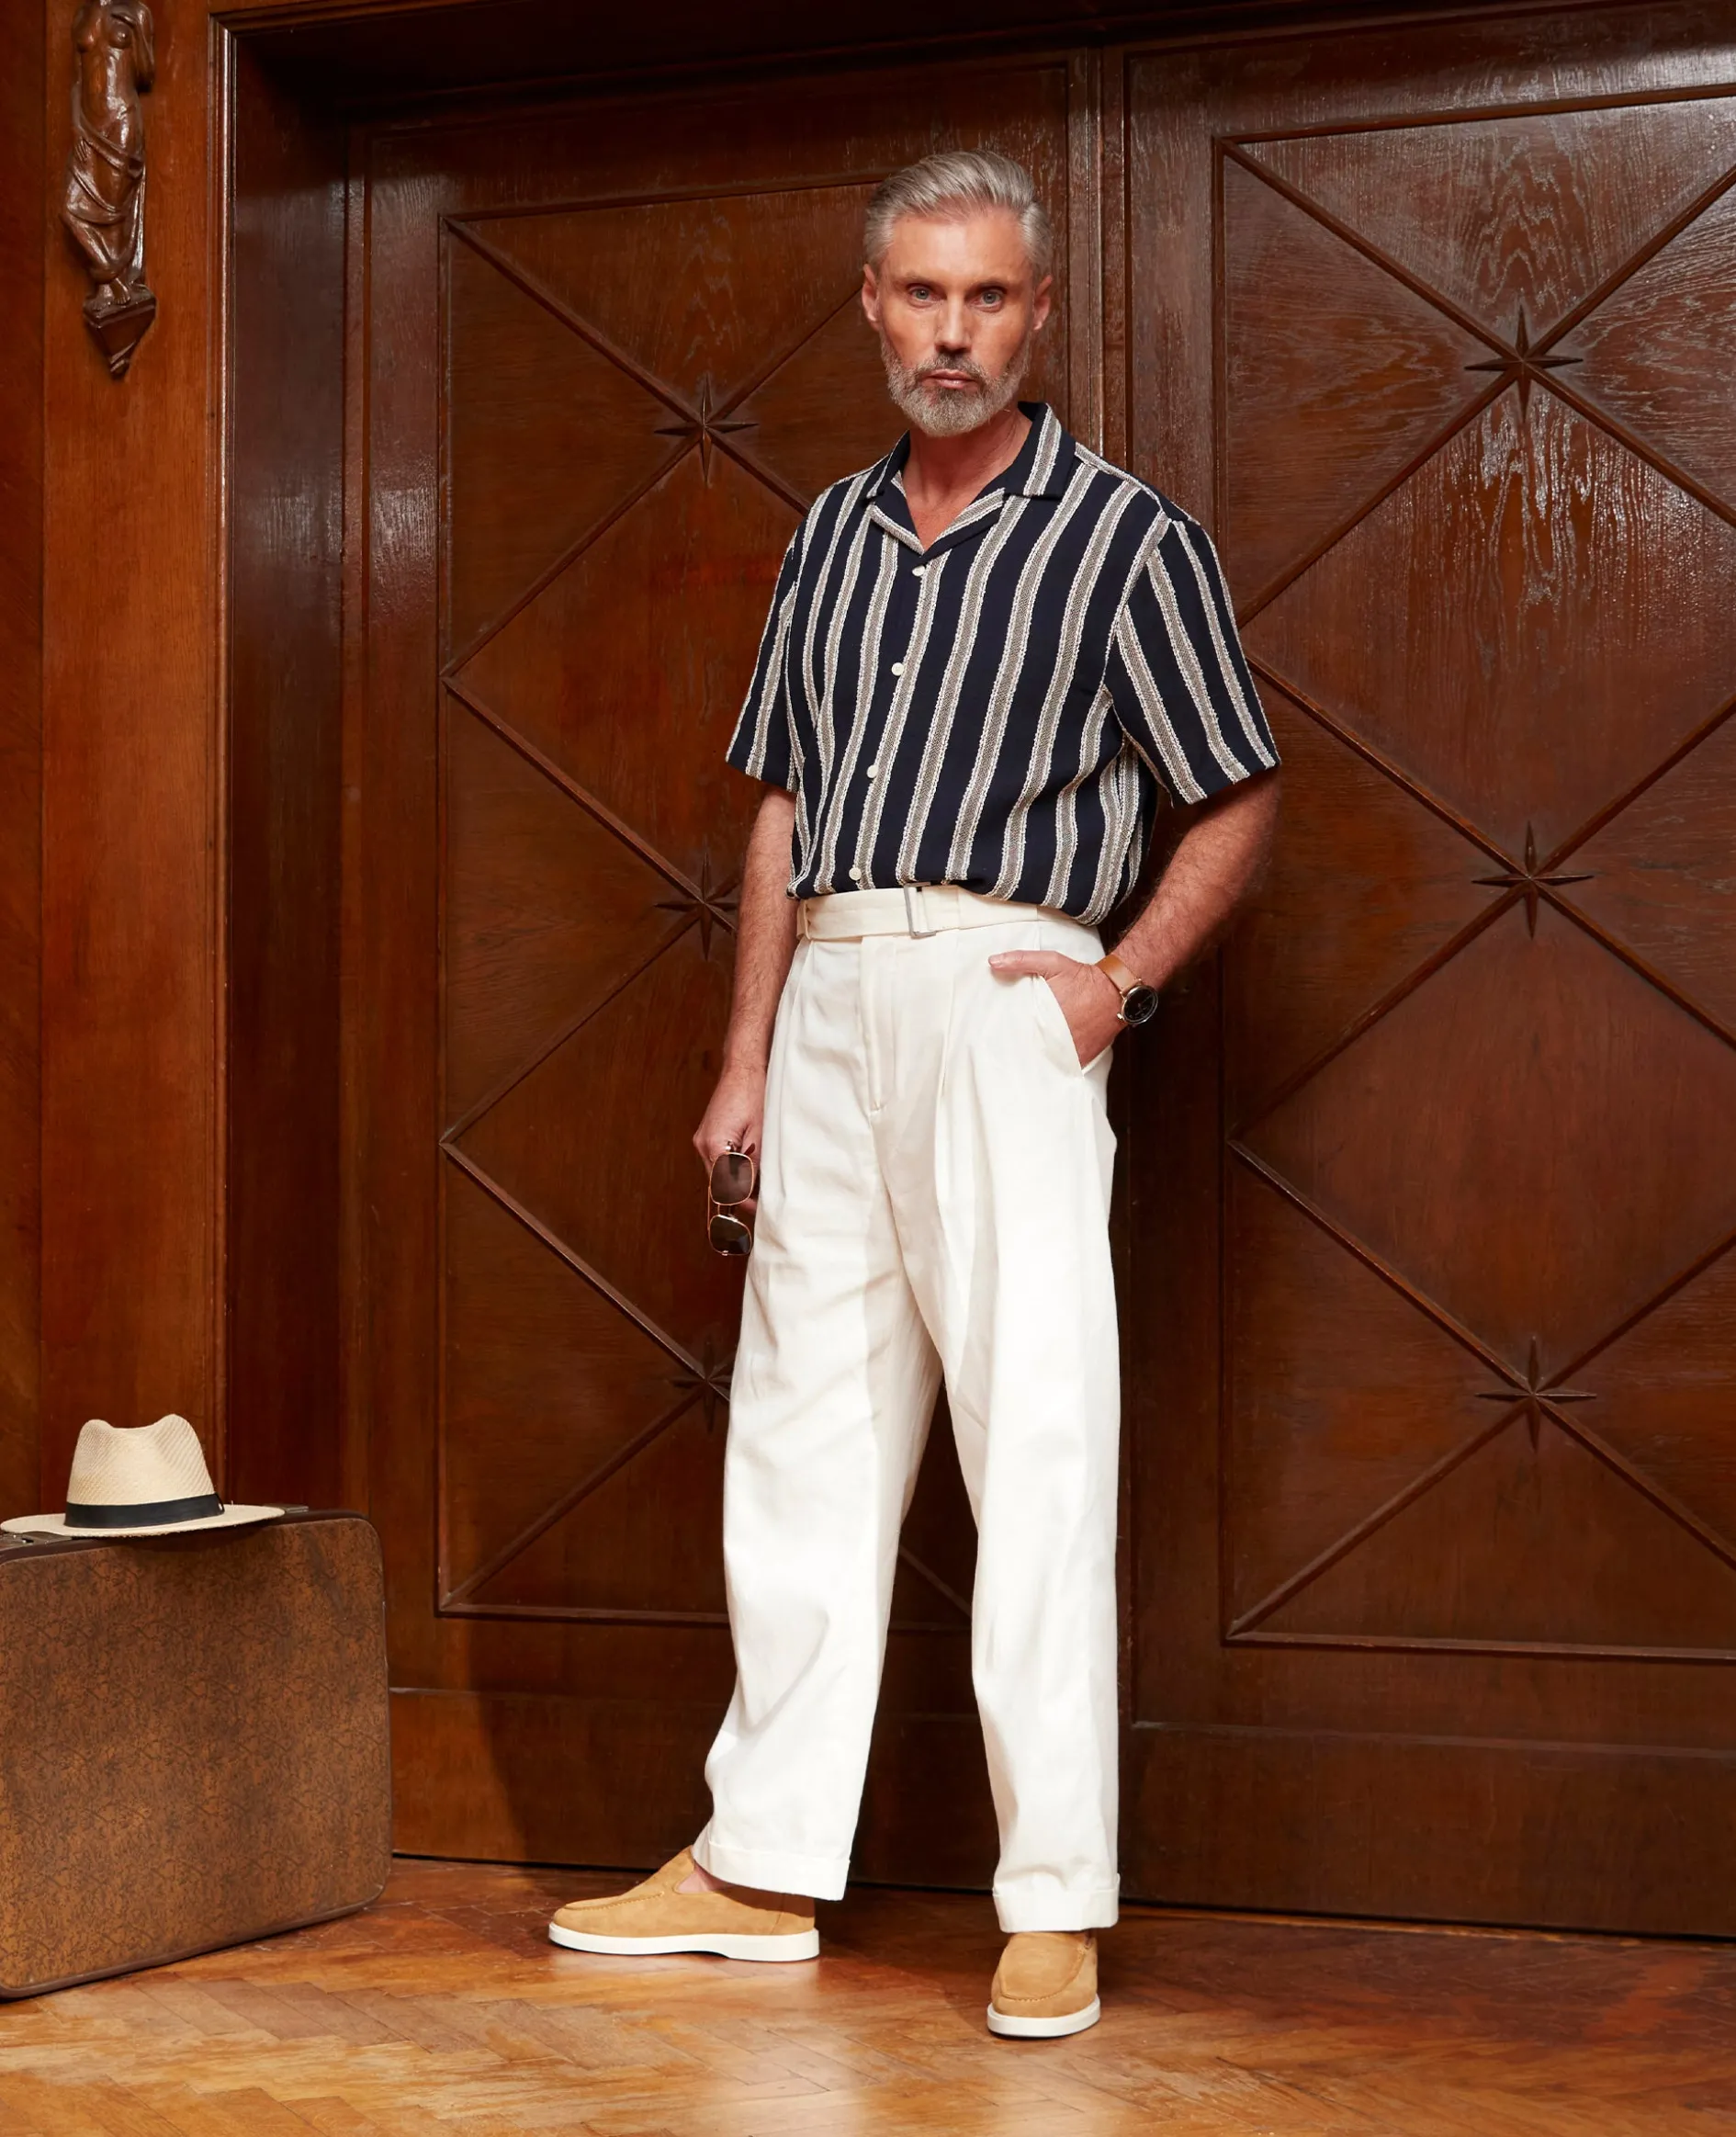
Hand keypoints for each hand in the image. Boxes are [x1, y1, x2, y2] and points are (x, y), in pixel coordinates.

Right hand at [694, 1062, 765, 1209]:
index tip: (756, 1210)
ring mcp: (702, 1139)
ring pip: (717, 1172)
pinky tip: (749, 1168)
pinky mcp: (707, 1135)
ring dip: (735, 1180)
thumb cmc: (754, 1096)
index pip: (723, 1187)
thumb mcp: (760, 1136)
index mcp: (714, 1145)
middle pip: (718, 1182)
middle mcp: (702, 1144)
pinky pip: (718, 1159)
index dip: (740, 1202)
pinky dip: (732, 1167)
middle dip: (739, 1194)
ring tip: (758, 1185)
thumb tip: (750, 1192)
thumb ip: (753, 1165)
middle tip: (761, 1202)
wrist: (743, 1069)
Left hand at [988, 949, 1123, 1066]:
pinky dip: (1055, 1065)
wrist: (1115, 991)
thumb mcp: (1051, 963)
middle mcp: (1056, 1038)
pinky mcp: (1081, 1058)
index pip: (1016, 1035)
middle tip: (1006, 1051)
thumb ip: (1021, 961)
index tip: (995, 1038)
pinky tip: (1046, 1063)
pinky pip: (1063, 1067)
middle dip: (1019, 1051)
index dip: (1005, 1037)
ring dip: (1036, 1060)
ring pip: (1045, 1062)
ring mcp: (1070, 1051)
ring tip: (1023, 1061)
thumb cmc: (1082, 978)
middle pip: (1029, 1051)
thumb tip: (993, 962)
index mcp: (1043, 1018)